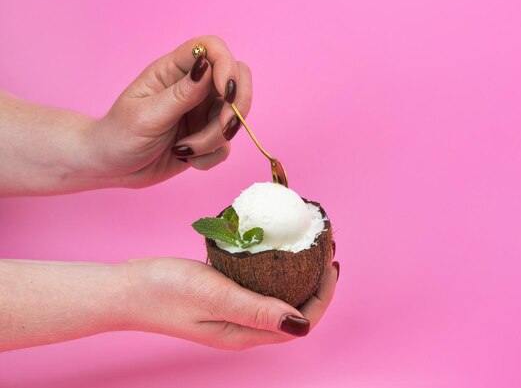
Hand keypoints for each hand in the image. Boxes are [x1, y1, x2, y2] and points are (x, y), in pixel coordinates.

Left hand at [90, 36, 251, 187]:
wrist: (111, 168)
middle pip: (237, 79)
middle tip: (224, 128)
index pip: (212, 49)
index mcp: (173, 71)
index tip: (226, 93)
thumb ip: (181, 94)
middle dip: (237, 106)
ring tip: (183, 150)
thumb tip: (207, 66)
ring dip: (214, 140)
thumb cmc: (119, 136)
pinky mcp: (207, 137)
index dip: (226, 65)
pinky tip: (185, 158)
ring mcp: (202, 112)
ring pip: (233, 118)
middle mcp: (193, 87)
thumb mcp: (147, 115)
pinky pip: (225, 145)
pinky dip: (209, 157)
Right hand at [124, 257, 338, 350]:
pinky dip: (275, 273)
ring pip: (279, 300)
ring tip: (308, 250)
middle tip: (324, 252)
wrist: (125, 290)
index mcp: (246, 334)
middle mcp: (244, 329)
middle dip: (316, 285)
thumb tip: (302, 325)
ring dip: (298, 278)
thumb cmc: (165, 291)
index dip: (323, 296)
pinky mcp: (223, 301)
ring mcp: (233, 316)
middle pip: (295, 312)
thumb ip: (258, 311)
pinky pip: (260, 290)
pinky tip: (274, 254)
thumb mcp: (216, 296)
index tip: (331, 265)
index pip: (302, 322)